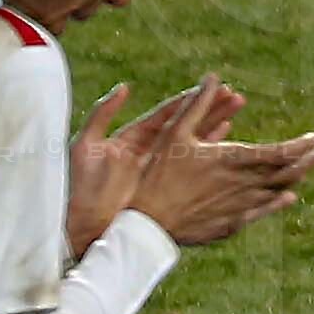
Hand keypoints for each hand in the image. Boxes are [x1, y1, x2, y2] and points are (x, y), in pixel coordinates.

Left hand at [66, 78, 245, 257]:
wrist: (79, 226)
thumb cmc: (77, 187)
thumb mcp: (84, 145)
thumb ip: (102, 114)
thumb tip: (124, 88)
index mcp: (131, 140)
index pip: (165, 116)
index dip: (187, 101)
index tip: (209, 87)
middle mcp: (149, 154)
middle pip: (184, 126)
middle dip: (209, 110)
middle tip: (234, 95)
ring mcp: (157, 173)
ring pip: (192, 145)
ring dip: (215, 128)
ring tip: (237, 111)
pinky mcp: (163, 190)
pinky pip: (190, 170)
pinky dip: (209, 155)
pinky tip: (227, 142)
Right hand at [128, 78, 313, 247]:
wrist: (148, 221)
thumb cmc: (158, 174)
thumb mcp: (175, 133)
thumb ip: (197, 104)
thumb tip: (212, 77)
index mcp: (231, 160)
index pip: (277, 152)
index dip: (299, 146)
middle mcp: (240, 184)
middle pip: (284, 174)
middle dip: (304, 162)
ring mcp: (237, 207)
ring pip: (275, 193)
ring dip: (293, 180)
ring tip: (304, 170)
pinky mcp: (230, 224)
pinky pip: (261, 212)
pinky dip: (277, 203)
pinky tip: (287, 198)